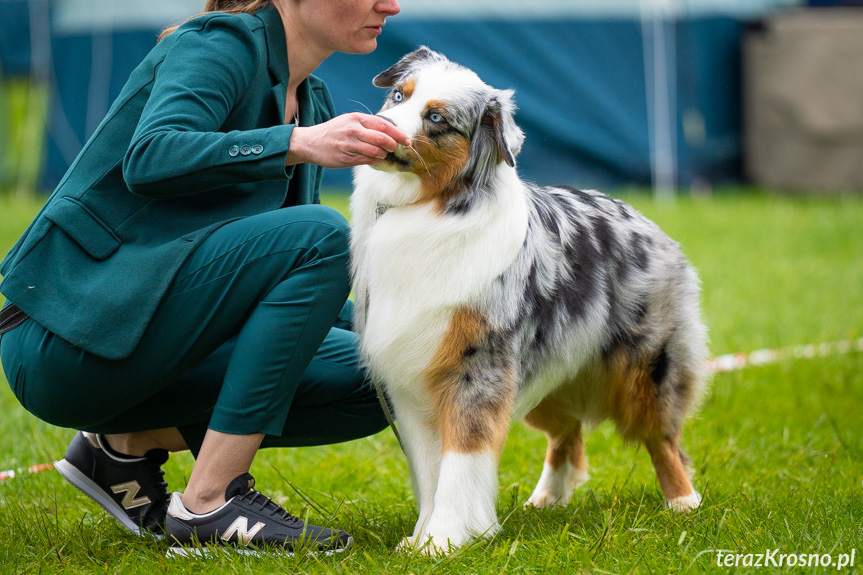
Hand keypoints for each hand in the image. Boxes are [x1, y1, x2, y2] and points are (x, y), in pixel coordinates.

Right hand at [286, 113, 410, 167]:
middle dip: (393, 145)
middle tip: (396, 149)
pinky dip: (375, 162)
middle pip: (383, 138)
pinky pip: (367, 161)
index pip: (384, 125)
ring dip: (383, 155)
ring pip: (376, 152)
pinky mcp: (346, 158)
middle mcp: (354, 130)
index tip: (407, 140)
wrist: (309, 142)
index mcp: (356, 119)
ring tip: (382, 155)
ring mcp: (350, 145)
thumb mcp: (349, 121)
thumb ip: (367, 125)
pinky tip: (374, 160)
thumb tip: (389, 132)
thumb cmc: (333, 132)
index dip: (398, 134)